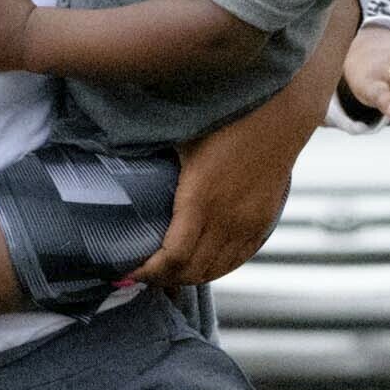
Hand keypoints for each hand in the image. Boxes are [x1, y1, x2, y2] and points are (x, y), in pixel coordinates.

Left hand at [138, 11, 341, 287]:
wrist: (280, 111)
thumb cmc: (225, 114)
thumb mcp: (180, 134)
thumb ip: (149, 154)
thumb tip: (110, 164)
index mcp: (201, 199)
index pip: (173, 258)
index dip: (148, 272)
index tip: (128, 271)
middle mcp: (227, 219)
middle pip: (193, 271)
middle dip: (163, 279)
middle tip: (141, 274)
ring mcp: (249, 223)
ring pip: (217, 270)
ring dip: (190, 277)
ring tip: (167, 274)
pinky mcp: (264, 220)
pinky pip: (239, 259)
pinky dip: (217, 269)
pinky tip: (201, 265)